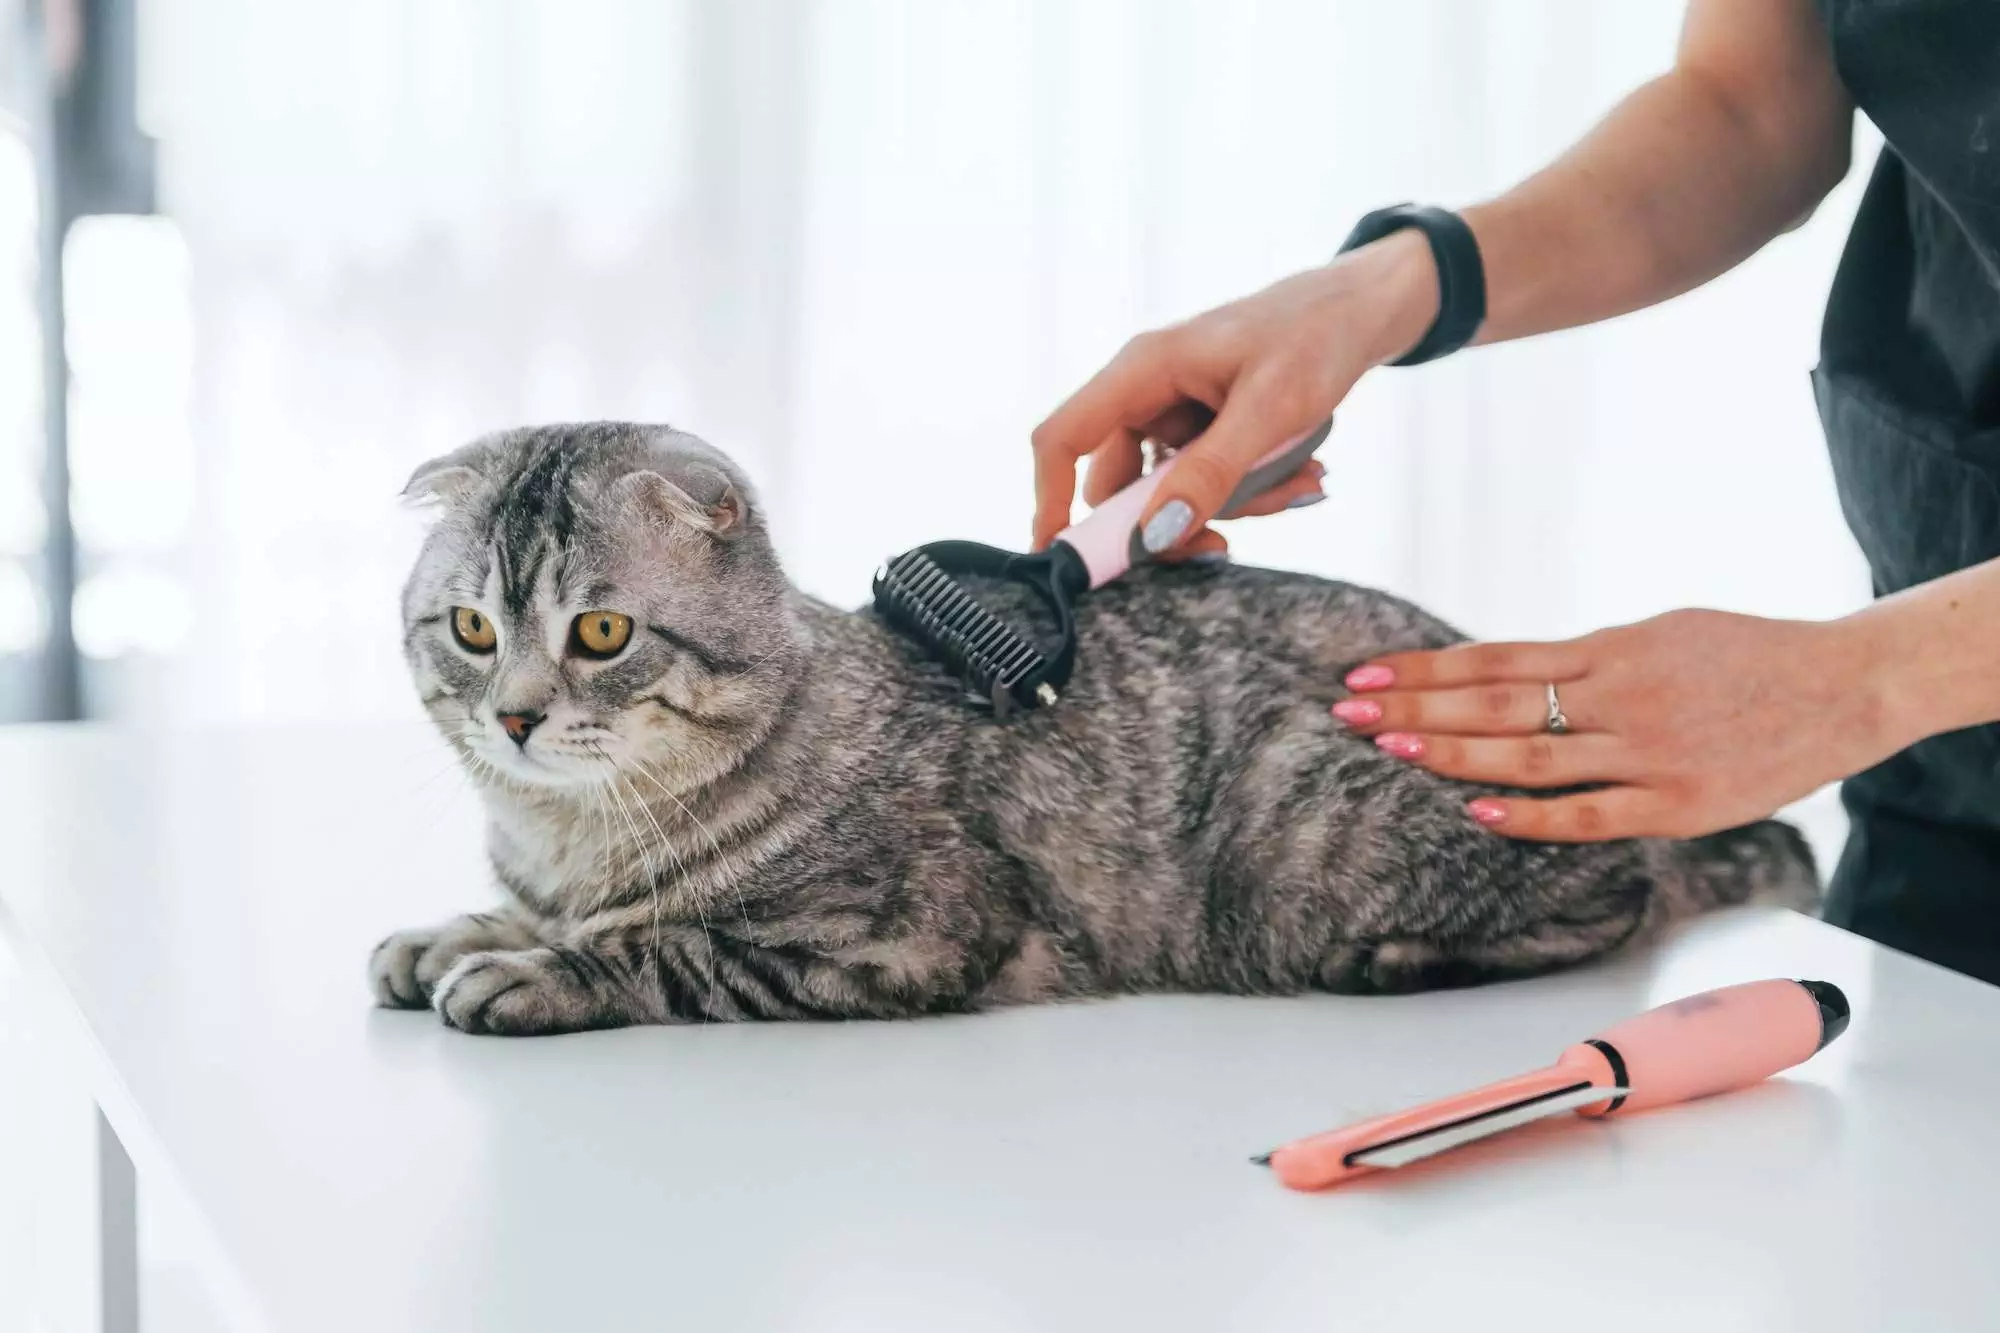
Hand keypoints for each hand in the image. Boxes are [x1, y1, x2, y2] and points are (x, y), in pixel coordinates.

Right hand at [1029, 229, 1439, 556]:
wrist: (1362, 310)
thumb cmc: (1317, 337)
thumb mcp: (1271, 408)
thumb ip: (1212, 472)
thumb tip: (1155, 534)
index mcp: (1143, 370)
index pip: (1063, 437)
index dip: (1049, 499)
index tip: (1065, 558)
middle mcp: (1147, 392)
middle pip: (1121, 485)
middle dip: (1173, 520)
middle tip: (1227, 541)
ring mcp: (1174, 413)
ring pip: (1171, 494)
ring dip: (1232, 505)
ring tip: (1302, 479)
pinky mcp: (1202, 429)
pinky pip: (1206, 483)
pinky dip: (1250, 491)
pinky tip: (1302, 471)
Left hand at [1330, 609, 1909, 841]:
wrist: (1844, 686)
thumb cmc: (1744, 656)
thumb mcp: (1659, 633)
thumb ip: (1588, 657)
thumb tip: (1510, 673)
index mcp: (1612, 648)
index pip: (1496, 659)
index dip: (1426, 668)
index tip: (1365, 671)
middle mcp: (1621, 695)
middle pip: (1495, 704)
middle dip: (1415, 706)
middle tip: (1346, 708)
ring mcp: (1648, 752)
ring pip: (1530, 755)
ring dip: (1452, 752)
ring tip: (1389, 747)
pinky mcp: (1678, 804)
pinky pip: (1588, 814)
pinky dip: (1529, 813)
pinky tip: (1474, 807)